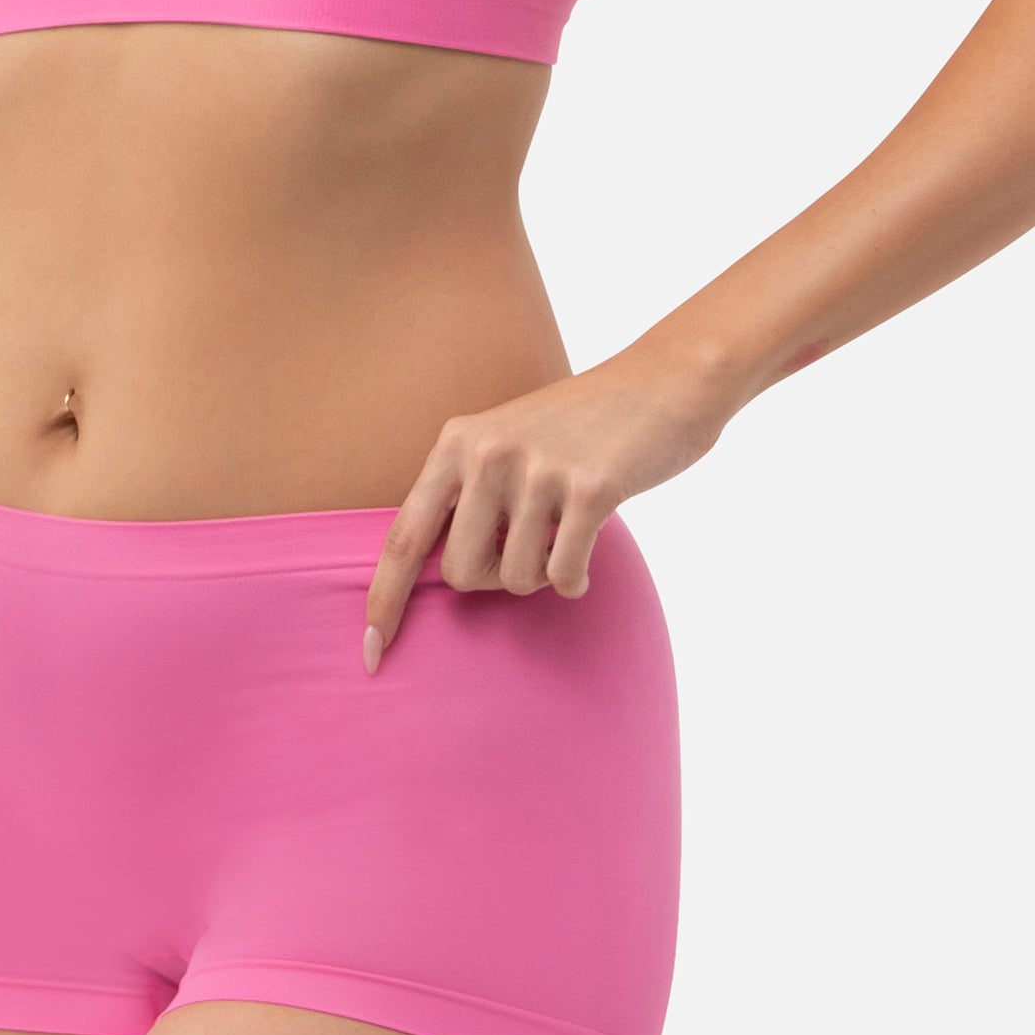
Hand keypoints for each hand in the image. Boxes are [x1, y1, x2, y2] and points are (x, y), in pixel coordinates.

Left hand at [364, 345, 728, 667]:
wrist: (665, 381)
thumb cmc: (582, 426)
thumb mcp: (505, 442)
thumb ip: (465, 496)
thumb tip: (435, 575)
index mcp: (456, 444)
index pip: (403, 537)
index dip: (383, 599)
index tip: (369, 652)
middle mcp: (487, 453)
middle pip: (459, 572)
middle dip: (493, 578)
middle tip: (530, 545)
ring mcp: (537, 471)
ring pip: (514, 578)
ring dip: (541, 574)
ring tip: (563, 533)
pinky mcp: (590, 489)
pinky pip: (563, 574)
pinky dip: (574, 579)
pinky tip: (588, 552)